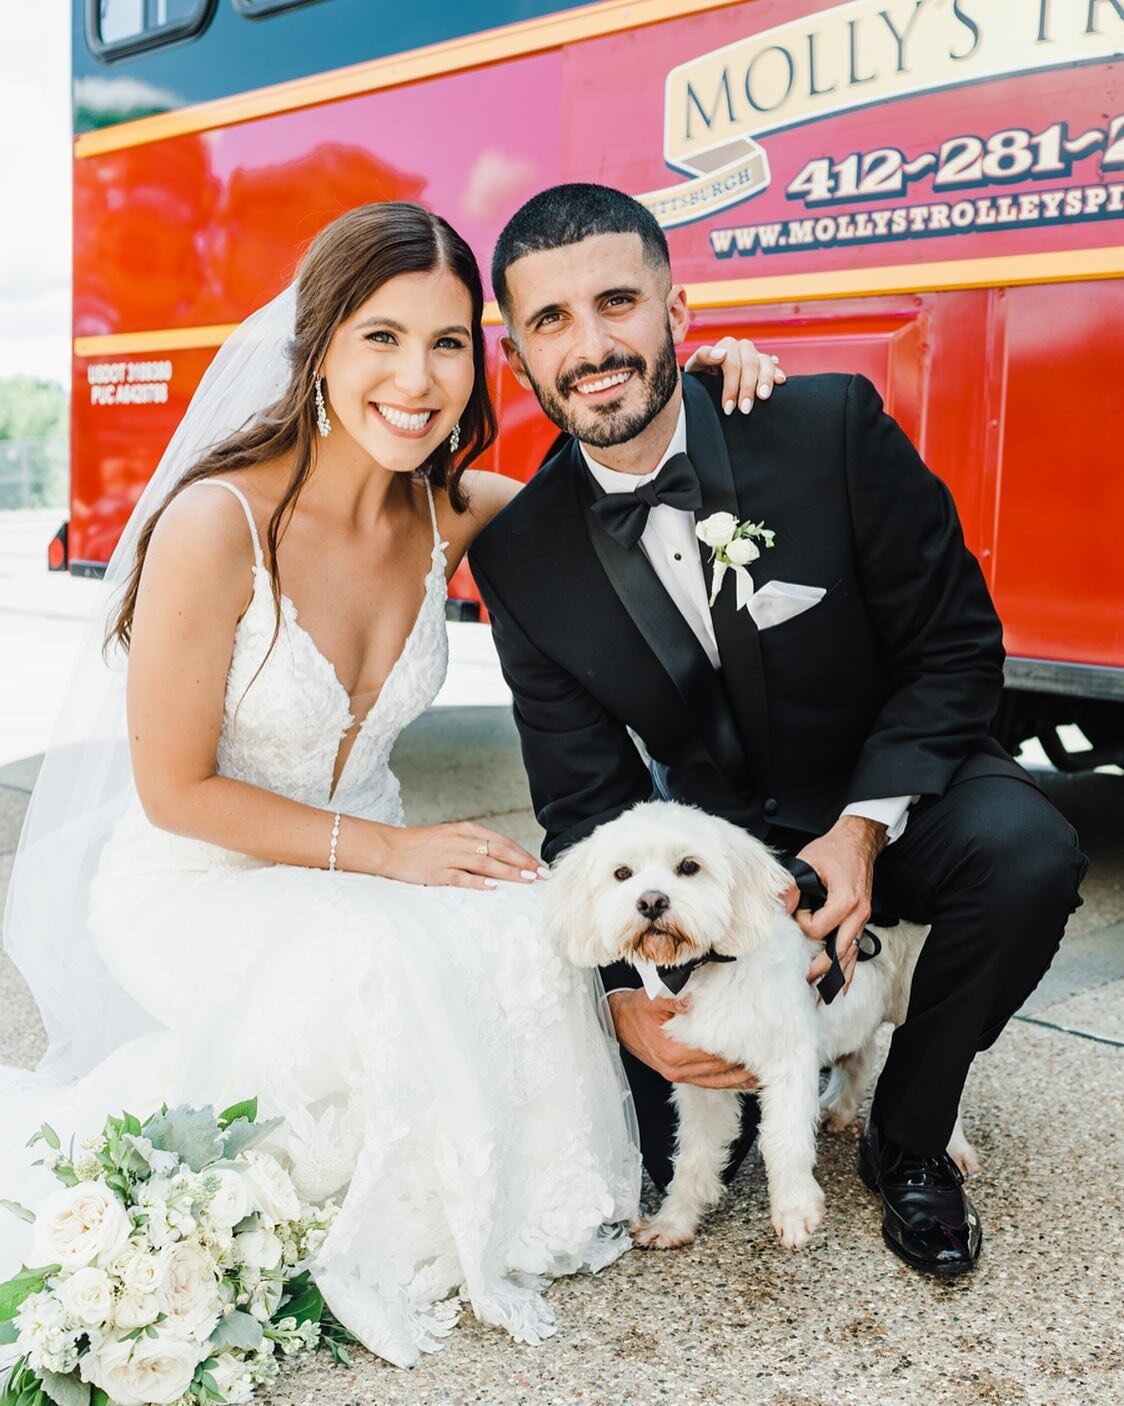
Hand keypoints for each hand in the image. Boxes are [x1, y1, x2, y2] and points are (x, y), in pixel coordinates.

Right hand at [372, 821, 543, 889]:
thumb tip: (500, 857)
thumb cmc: (421, 845)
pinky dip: (478, 881)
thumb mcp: (450, 837)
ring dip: (509, 871)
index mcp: (465, 830)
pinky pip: (461, 877)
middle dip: (524, 862)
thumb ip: (473, 844)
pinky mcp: (437, 871)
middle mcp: (460, 840)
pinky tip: (494, 887)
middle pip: (499, 850)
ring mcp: (449, 855)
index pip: (501, 841)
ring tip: (527, 880)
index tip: (539, 865)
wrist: (389, 848)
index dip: (523, 853)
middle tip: (542, 874)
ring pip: (485, 863)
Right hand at [608, 989, 757, 1090]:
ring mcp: (680, 1076)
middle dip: (749, 1059)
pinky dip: (733, 1082)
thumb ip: (676, 999)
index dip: (740, 1045)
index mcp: (674, 1051)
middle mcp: (679, 1068)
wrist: (618, 1024)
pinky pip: (713, 1084)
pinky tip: (750, 1078)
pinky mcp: (681, 1077)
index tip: (761, 1038)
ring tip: (770, 1067)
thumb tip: (695, 1000)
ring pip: (722, 1080)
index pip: (716, 1052)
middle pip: (723, 1068)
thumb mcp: (653, 997)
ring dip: (745, 1075)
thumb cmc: (637, 1009)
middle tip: (774, 1051)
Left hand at [683, 336, 785, 414]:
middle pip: (749, 363)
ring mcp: (755, 356)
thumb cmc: (700, 376)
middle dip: (747, 387)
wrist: (707, 383)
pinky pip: (775, 366)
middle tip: (744, 410)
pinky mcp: (766, 365)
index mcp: (725, 346)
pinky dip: (777, 373)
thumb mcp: (695, 367)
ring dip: (765, 380)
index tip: (728, 408)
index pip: (730, 361)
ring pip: (765, 363)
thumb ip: (703, 357)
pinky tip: (780, 381)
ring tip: (762, 398)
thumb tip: (721, 354)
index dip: (730, 385)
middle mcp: (742, 348)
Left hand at [794, 816, 888, 994]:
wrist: (858, 841)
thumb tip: (781, 907)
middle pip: (837, 952)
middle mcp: (858, 913)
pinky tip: (843, 987)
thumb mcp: (808, 861)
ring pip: (849, 956)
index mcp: (846, 900)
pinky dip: (849, 970)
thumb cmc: (833, 850)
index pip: (818, 929)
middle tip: (802, 986)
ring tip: (820, 996)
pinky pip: (856, 950)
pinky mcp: (862, 920)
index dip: (801, 923)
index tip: (796, 909)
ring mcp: (863, 919)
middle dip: (819, 971)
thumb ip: (793, 885)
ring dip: (834, 977)